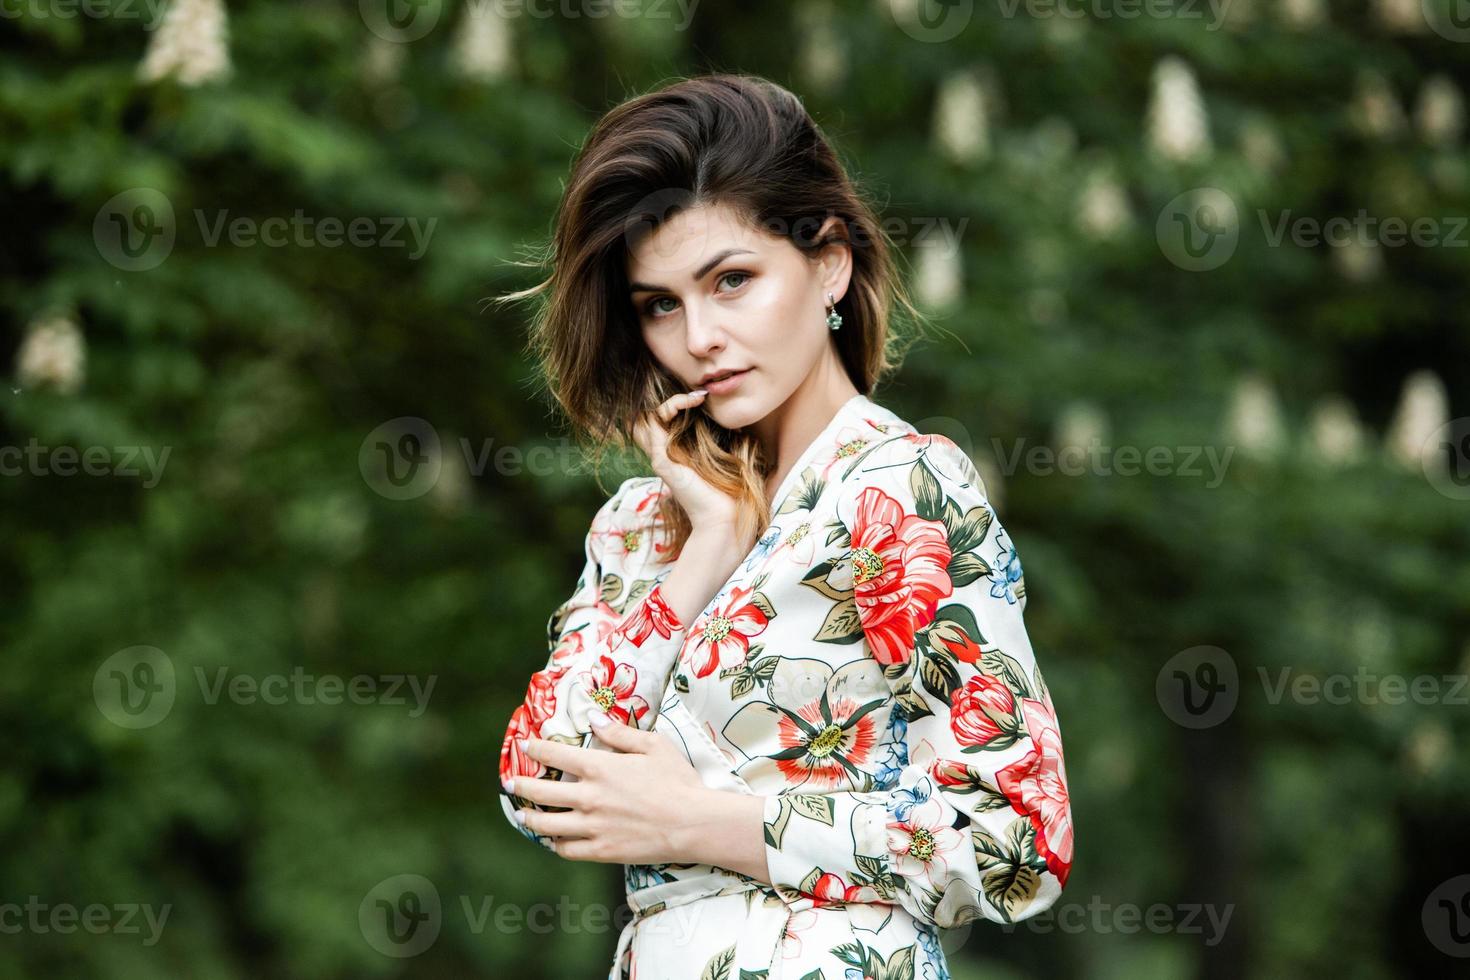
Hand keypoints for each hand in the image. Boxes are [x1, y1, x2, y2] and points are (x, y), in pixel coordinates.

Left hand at [506, 717, 709, 863]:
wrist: (693, 824)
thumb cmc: (677, 781)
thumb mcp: (653, 746)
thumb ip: (619, 733)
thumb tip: (593, 719)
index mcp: (600, 768)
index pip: (555, 756)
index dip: (535, 749)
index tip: (525, 746)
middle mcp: (589, 797)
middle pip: (541, 793)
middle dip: (521, 785)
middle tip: (510, 783)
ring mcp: (593, 827)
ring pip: (547, 824)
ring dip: (530, 818)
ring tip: (522, 814)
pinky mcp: (601, 851)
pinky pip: (567, 850)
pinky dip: (555, 844)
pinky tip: (552, 840)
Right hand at [631, 391, 740, 532]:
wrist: (723, 517)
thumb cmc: (728, 491)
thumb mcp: (725, 459)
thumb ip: (721, 440)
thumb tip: (735, 421)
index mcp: (675, 454)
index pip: (660, 423)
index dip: (675, 405)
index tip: (703, 398)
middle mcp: (663, 455)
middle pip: (646, 419)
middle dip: (667, 401)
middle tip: (696, 397)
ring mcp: (660, 458)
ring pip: (647, 417)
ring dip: (672, 401)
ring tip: (696, 398)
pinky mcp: (662, 461)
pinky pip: (655, 423)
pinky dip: (673, 406)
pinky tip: (693, 403)